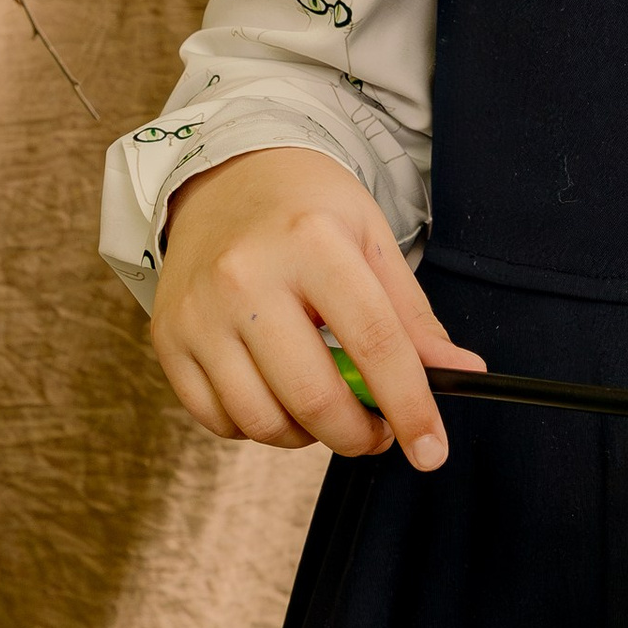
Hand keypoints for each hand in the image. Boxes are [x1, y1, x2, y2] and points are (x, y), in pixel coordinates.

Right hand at [151, 147, 481, 465]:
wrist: (222, 178)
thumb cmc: (306, 210)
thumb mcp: (371, 239)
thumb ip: (412, 316)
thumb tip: (460, 372)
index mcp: (310, 241)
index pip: (374, 343)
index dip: (411, 406)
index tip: (431, 449)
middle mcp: (245, 276)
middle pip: (313, 397)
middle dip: (359, 435)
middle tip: (379, 431)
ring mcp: (199, 312)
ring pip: (262, 420)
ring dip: (308, 436)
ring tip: (327, 405)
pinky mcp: (168, 339)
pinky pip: (217, 419)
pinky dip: (258, 426)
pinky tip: (277, 393)